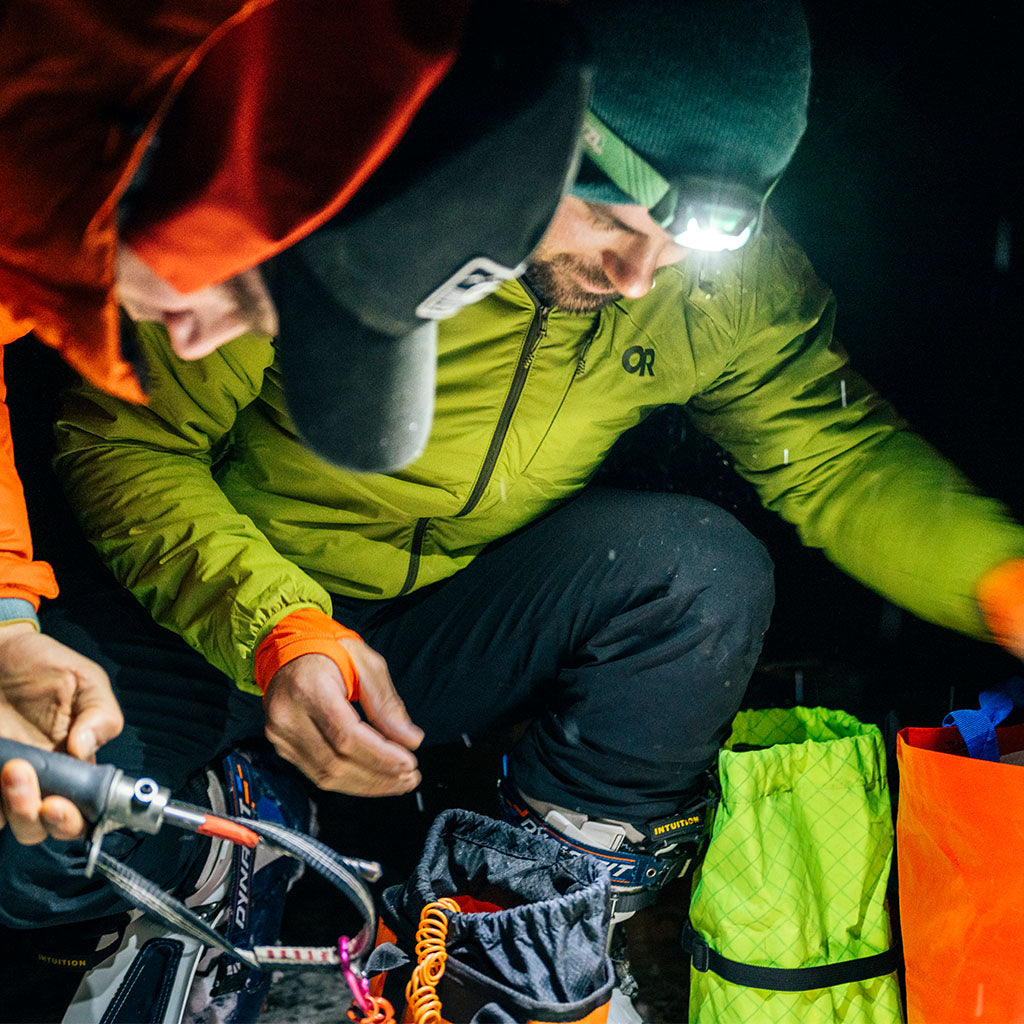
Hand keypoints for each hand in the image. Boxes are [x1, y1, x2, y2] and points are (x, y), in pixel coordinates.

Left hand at [0, 624, 123, 842]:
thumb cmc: (45, 664)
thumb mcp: (85, 679)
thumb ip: (100, 714)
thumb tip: (86, 750)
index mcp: (78, 762)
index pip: (87, 808)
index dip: (78, 817)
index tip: (61, 802)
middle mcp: (45, 779)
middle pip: (47, 828)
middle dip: (45, 821)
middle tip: (41, 797)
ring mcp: (9, 782)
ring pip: (16, 824)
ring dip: (18, 811)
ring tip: (11, 770)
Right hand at [263, 640, 422, 796]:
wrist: (290, 649)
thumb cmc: (330, 651)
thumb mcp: (366, 664)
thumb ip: (387, 704)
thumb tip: (410, 740)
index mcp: (308, 688)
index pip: (346, 735)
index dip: (380, 756)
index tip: (409, 763)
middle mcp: (288, 715)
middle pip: (335, 762)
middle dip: (379, 776)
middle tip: (410, 777)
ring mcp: (281, 734)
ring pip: (326, 776)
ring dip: (367, 785)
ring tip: (397, 782)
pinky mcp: (283, 745)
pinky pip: (317, 773)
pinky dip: (349, 781)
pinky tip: (373, 778)